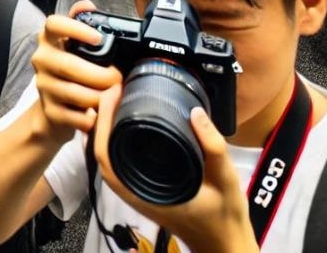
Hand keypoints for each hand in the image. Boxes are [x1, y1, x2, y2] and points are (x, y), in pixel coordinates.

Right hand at [27, 1, 120, 146]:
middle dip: (101, 75)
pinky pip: (75, 116)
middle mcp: (42, 60)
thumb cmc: (71, 73)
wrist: (53, 111)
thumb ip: (82, 23)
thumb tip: (87, 4)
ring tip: (112, 96)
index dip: (76, 29)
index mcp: (49, 40)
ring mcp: (43, 86)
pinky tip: (98, 114)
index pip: (54, 25)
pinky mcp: (49, 111)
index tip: (98, 38)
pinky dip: (91, 117)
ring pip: (75, 93)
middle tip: (119, 77)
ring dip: (99, 97)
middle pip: (70, 65)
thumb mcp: (75, 46)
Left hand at [93, 83, 254, 252]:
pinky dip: (117, 140)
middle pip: (101, 152)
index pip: (105, 154)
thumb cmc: (223, 215)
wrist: (223, 241)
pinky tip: (126, 122)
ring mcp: (136, 191)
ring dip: (107, 129)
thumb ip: (213, 148)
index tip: (112, 93)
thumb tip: (195, 113)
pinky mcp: (143, 189)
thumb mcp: (225, 179)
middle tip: (115, 89)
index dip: (103, 122)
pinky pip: (121, 161)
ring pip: (109, 157)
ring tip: (118, 100)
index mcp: (144, 191)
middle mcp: (133, 191)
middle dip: (102, 118)